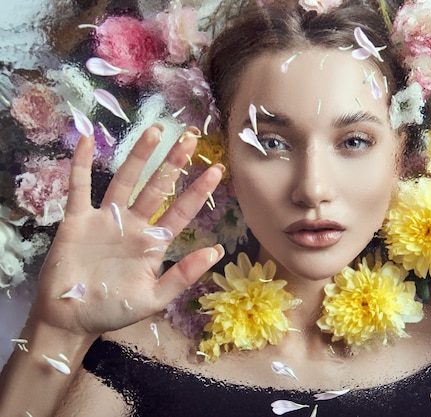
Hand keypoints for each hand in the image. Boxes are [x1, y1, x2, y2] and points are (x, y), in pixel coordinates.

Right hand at [30, 125, 224, 338]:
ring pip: (124, 181)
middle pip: (157, 188)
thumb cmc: (114, 310)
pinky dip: (81, 165)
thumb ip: (184, 275)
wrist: (71, 320)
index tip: (218, 169)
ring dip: (138, 157)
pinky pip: (79, 188)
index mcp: (153, 243)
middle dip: (173, 163)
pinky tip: (86, 140)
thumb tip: (216, 251)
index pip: (181, 210)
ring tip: (154, 131)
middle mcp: (133, 225)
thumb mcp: (154, 298)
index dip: (198, 190)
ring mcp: (105, 220)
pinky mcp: (77, 221)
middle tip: (189, 138)